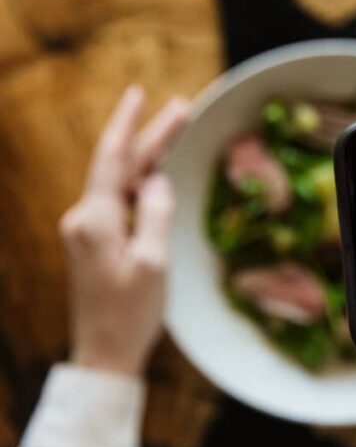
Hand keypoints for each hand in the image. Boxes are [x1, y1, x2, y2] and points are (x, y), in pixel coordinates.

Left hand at [59, 86, 189, 375]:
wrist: (104, 353)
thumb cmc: (131, 312)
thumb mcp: (154, 262)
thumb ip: (156, 214)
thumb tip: (158, 180)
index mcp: (96, 220)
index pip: (114, 159)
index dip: (130, 124)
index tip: (142, 93)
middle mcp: (84, 219)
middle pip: (120, 166)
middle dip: (150, 136)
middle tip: (180, 107)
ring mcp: (87, 231)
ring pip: (120, 182)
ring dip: (147, 158)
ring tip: (173, 132)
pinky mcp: (94, 243)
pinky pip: (119, 202)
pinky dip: (140, 183)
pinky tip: (156, 174)